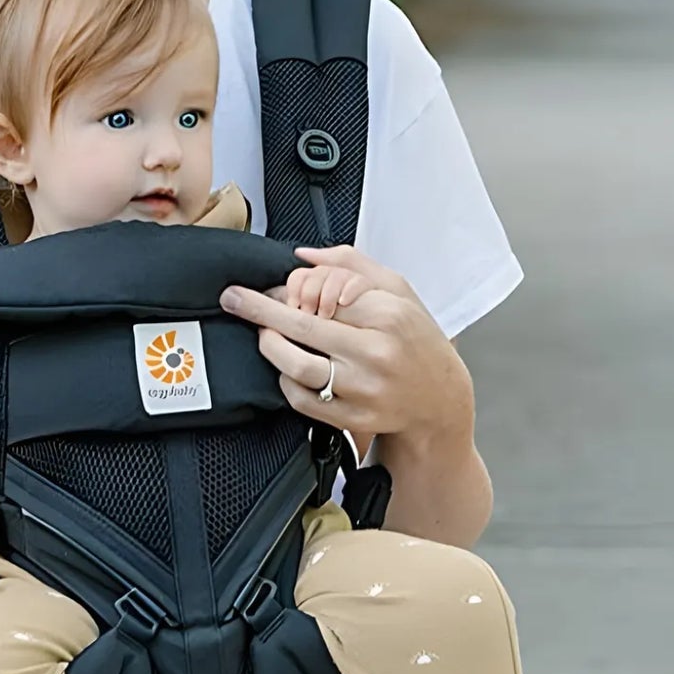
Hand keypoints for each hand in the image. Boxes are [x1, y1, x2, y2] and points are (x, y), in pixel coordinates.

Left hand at [221, 244, 474, 445]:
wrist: (439, 400)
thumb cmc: (416, 339)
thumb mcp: (398, 291)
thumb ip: (351, 265)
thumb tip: (302, 255)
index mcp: (389, 315)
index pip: (325, 293)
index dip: (290, 288)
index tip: (268, 285)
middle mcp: (377, 353)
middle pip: (303, 327)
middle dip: (259, 310)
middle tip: (234, 299)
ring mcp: (365, 389)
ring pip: (297, 366)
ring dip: (270, 347)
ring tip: (262, 335)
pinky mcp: (355, 418)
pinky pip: (303, 399)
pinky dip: (286, 381)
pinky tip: (285, 368)